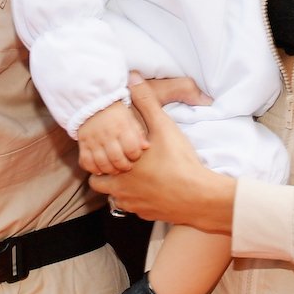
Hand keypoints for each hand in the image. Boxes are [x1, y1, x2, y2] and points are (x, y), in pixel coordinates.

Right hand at [78, 102, 146, 173]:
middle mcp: (107, 134)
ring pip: (102, 162)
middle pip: (117, 158)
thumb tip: (146, 147)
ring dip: (110, 170)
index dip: (135, 156)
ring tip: (115, 169)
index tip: (135, 156)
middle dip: (124, 166)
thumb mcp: (130, 118)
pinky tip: (99, 169)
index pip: (132, 148)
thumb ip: (138, 133)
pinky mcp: (83, 143)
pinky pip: (86, 161)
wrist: (92, 103)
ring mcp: (93, 139)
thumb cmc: (115, 112)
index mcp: (121, 126)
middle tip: (126, 166)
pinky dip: (93, 168)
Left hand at [90, 76, 236, 233]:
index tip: (109, 150)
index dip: (99, 158)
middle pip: (100, 186)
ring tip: (138, 175)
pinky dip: (141, 200)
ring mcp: (136, 206)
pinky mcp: (150, 216)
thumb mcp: (163, 127)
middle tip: (121, 163)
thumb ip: (146, 102)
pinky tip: (156, 188)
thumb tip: (132, 77)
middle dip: (106, 175)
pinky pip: (137, 209)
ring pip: (118, 199)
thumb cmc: (179, 162)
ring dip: (123, 188)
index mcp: (120, 168)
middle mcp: (122, 190)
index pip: (93, 166)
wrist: (200, 197)